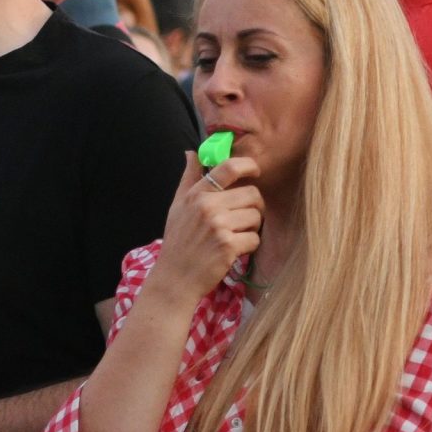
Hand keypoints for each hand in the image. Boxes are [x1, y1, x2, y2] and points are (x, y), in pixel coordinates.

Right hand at [151, 151, 262, 299]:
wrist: (175, 279)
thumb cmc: (178, 242)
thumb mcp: (177, 206)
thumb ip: (189, 178)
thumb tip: (191, 153)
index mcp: (197, 194)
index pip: (228, 167)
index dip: (249, 165)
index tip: (256, 171)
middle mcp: (208, 206)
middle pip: (252, 194)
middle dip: (253, 207)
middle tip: (242, 220)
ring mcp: (218, 226)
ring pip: (256, 217)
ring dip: (251, 228)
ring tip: (235, 237)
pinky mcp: (228, 246)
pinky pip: (255, 239)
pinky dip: (249, 247)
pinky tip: (234, 251)